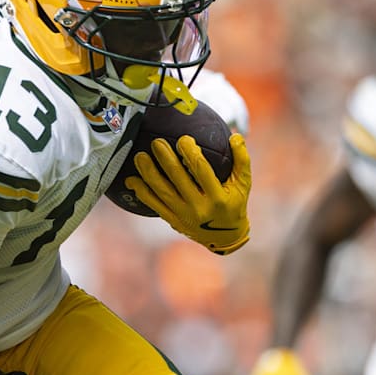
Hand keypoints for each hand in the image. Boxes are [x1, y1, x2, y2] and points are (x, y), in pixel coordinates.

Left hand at [126, 133, 251, 254]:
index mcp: (218, 197)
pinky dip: (142, 192)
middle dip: (165, 159)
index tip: (183, 139)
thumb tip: (236, 136)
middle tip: (156, 142)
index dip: (190, 154)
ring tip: (140, 157)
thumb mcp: (244, 185)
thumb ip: (242, 160)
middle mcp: (199, 207)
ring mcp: (184, 216)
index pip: (201, 170)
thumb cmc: (235, 204)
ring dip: (149, 173)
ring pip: (162, 192)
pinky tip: (131, 180)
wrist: (225, 238)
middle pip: (178, 179)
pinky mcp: (173, 221)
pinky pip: (154, 205)